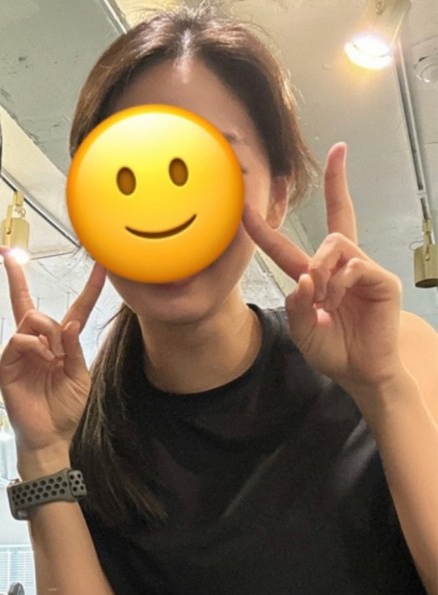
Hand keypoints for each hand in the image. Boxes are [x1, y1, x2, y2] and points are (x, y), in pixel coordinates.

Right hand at [0, 248, 105, 455]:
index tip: (100, 265)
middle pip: (26, 301)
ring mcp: (20, 352)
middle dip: (17, 278)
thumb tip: (71, 324)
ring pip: (30, 317)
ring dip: (49, 330)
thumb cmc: (66, 410)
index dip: (89, 288)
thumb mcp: (80, 376)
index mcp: (60, 344)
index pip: (75, 309)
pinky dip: (35, 346)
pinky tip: (45, 360)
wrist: (51, 436)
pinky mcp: (8, 365)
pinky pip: (19, 339)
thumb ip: (76, 349)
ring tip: (56, 354)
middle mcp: (38, 343)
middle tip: (42, 292)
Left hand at [243, 143, 403, 397]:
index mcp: (314, 277)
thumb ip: (296, 305)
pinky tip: (334, 305)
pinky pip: (354, 266)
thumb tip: (303, 277)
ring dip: (320, 270)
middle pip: (337, 214)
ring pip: (335, 242)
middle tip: (307, 276)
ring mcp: (363, 270)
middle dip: (334, 189)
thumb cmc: (331, 350)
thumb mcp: (301, 330)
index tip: (247, 205)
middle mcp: (340, 266)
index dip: (267, 225)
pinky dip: (337, 286)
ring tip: (321, 299)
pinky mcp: (381, 279)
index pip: (286, 245)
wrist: (359, 372)